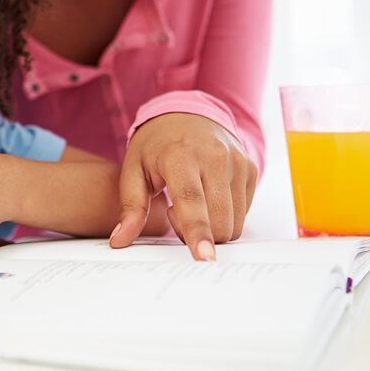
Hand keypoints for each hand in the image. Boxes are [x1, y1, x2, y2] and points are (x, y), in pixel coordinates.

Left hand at [109, 113, 257, 260]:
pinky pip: (243, 213)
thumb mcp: (133, 170)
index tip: (204, 256)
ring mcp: (237, 162)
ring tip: (192, 204)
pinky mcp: (250, 169)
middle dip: (198, 234)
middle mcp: (214, 156)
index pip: (191, 200)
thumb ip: (130, 207)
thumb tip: (119, 241)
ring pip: (234, 222)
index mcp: (180, 155)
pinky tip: (208, 197)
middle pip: (218, 221)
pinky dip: (225, 216)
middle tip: (176, 213)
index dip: (197, 231)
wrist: (187, 114)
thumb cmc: (156, 146)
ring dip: (212, 227)